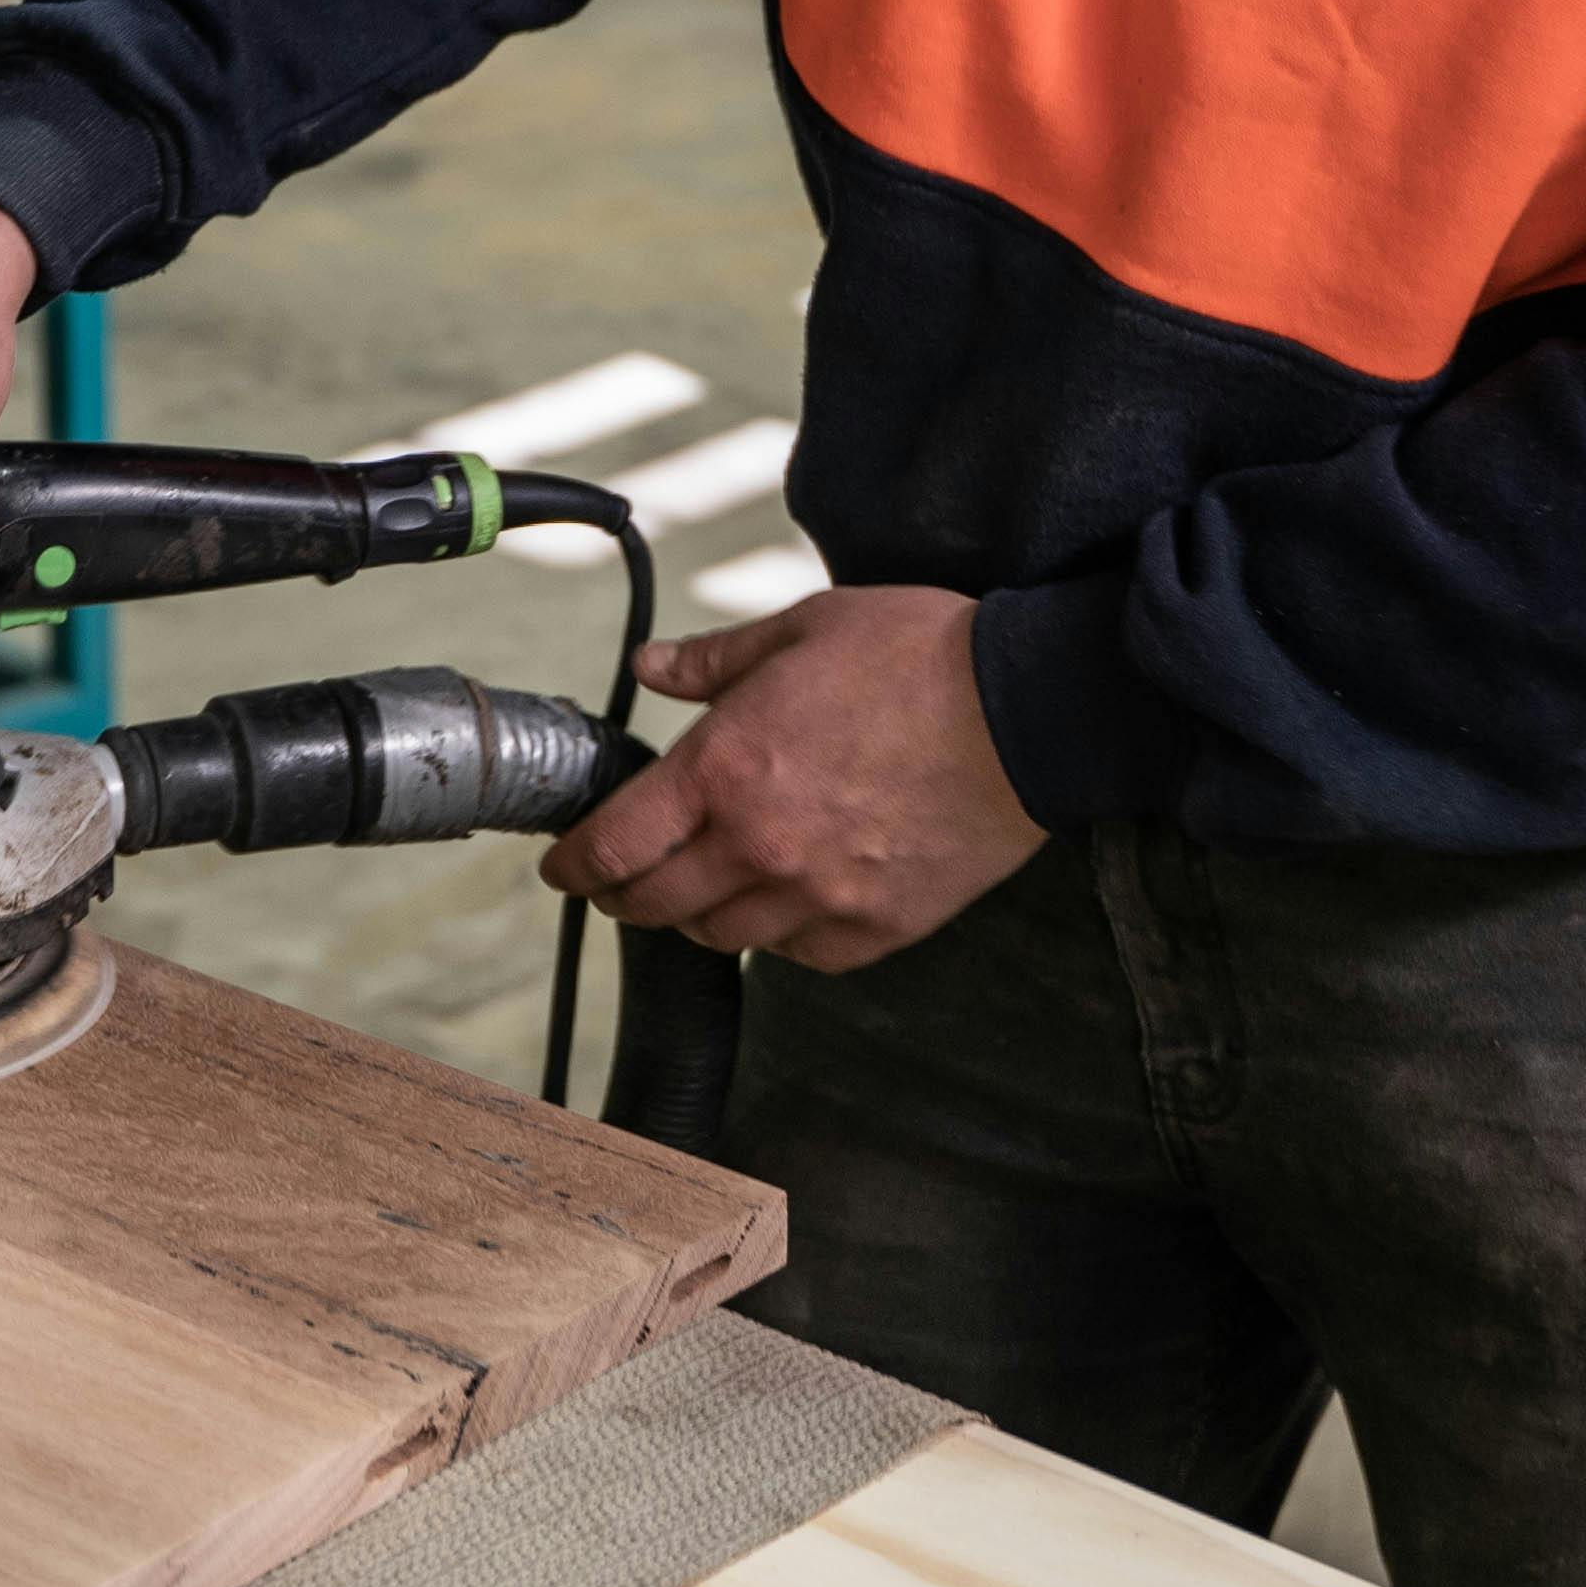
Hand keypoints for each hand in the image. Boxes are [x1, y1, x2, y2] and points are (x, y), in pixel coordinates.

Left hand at [539, 586, 1043, 969]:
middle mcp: (759, 847)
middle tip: (618, 883)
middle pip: (654, 905)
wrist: (1024, 711)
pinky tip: (781, 904)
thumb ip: (713, 661)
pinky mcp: (875, 928)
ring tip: (701, 888)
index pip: (614, 845)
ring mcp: (818, 896)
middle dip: (622, 897)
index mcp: (725, 770)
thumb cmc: (917, 657)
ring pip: (722, 936)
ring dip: (697, 916)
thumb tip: (649, 666)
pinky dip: (775, 937)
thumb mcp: (801, 630)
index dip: (573, 866)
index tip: (561, 868)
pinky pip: (797, 956)